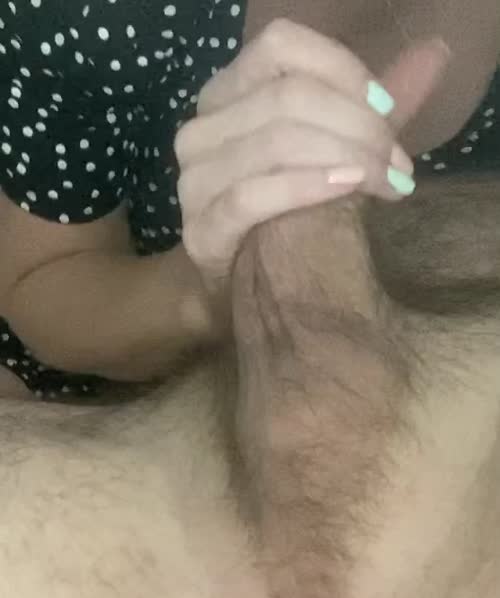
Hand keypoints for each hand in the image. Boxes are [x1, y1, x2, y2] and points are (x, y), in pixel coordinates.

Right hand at [174, 18, 422, 286]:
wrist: (256, 290)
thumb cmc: (293, 216)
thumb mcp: (334, 153)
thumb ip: (373, 109)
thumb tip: (433, 57)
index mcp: (227, 95)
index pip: (280, 46)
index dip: (342, 71)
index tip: (388, 111)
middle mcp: (201, 130)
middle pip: (287, 96)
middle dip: (358, 126)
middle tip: (398, 163)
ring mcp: (194, 181)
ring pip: (275, 141)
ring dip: (346, 158)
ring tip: (388, 184)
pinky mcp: (200, 231)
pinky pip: (252, 196)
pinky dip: (307, 187)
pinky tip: (348, 191)